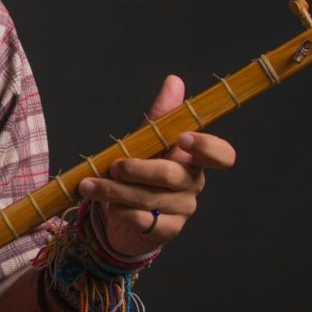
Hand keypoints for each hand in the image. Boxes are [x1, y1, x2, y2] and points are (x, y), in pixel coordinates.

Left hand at [76, 75, 236, 254]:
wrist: (122, 215)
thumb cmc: (138, 173)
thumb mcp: (145, 141)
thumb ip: (160, 115)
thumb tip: (174, 81)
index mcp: (194, 159)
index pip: (222, 155)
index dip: (207, 146)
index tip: (183, 138)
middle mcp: (193, 184)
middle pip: (172, 175)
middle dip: (137, 169)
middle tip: (113, 166)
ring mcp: (182, 209)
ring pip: (150, 199)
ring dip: (114, 191)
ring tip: (89, 185)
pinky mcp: (166, 230)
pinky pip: (141, 220)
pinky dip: (119, 211)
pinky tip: (106, 206)